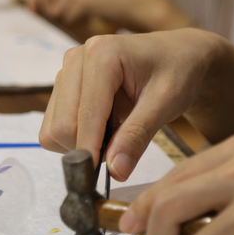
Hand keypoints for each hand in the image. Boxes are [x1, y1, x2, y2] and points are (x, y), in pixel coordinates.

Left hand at [26, 0, 191, 31]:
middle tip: (72, 17)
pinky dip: (78, 24)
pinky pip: (66, 16)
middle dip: (51, 10)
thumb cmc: (117, 2)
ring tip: (87, 17)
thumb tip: (31, 4)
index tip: (36, 9)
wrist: (146, 7)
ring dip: (67, 19)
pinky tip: (93, 20)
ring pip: (53, 8)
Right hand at [40, 29, 225, 179]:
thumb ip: (137, 136)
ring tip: (115, 136)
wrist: (179, 56)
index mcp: (101, 54)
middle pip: (62, 125)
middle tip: (118, 155)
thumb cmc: (178, 72)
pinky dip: (77, 138)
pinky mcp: (64, 86)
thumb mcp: (166, 103)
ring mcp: (67, 71)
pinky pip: (55, 126)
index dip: (92, 151)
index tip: (99, 180)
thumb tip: (115, 172)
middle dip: (86, 148)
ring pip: (54, 128)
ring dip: (80, 144)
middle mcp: (76, 58)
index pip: (85, 115)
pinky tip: (105, 129)